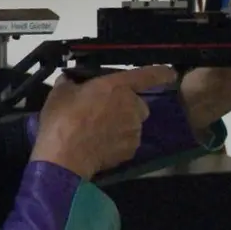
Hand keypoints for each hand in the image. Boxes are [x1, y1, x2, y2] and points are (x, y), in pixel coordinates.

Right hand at [33, 66, 178, 179]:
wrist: (65, 156)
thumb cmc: (63, 119)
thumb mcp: (60, 93)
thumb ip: (71, 83)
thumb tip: (70, 81)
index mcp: (118, 86)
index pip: (149, 75)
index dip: (162, 72)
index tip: (170, 73)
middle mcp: (132, 106)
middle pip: (137, 103)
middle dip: (125, 106)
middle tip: (102, 111)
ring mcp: (134, 130)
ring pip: (133, 124)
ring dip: (121, 124)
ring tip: (98, 131)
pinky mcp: (131, 150)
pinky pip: (128, 141)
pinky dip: (118, 142)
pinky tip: (100, 144)